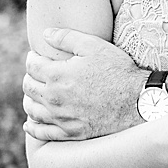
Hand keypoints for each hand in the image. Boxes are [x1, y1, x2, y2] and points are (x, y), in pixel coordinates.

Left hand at [23, 28, 145, 141]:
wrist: (138, 102)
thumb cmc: (118, 71)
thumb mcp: (94, 46)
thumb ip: (66, 37)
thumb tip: (45, 34)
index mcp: (57, 75)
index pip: (32, 66)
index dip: (32, 58)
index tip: (37, 57)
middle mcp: (54, 99)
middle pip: (28, 87)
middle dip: (30, 77)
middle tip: (37, 73)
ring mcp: (61, 118)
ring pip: (31, 110)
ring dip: (29, 99)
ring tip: (35, 94)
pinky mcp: (70, 133)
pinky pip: (42, 133)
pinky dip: (33, 128)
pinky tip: (31, 123)